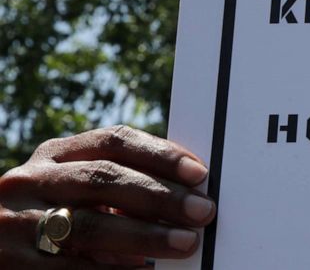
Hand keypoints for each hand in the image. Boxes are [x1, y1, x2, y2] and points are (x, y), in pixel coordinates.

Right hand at [0, 125, 215, 267]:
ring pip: (89, 225)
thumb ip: (119, 188)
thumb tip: (188, 194)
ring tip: (185, 242)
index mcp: (54, 155)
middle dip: (160, 196)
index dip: (160, 154)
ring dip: (145, 235)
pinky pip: (71, 268)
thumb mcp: (76, 193)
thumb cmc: (55, 220)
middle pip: (105, 179)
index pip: (114, 141)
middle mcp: (31, 181)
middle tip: (203, 211)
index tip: (199, 173)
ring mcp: (15, 223)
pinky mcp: (12, 264)